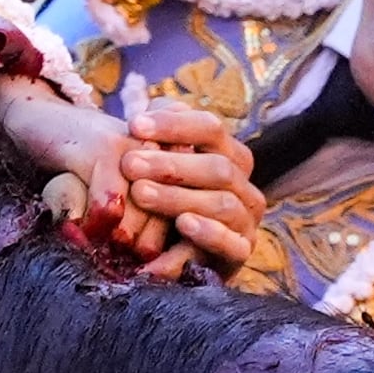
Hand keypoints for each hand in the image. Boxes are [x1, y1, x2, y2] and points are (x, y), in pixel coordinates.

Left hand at [118, 102, 263, 279]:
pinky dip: (208, 233)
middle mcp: (243, 185)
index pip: (211, 128)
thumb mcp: (155, 170)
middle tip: (129, 163)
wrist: (171, 257)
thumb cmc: (161, 201)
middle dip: (171, 164)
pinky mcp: (240, 254)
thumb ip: (153, 140)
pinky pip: (231, 244)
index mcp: (229, 156)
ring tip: (141, 193)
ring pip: (222, 203)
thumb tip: (138, 115)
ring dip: (178, 198)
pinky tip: (183, 224)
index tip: (134, 125)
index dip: (174, 124)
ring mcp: (244, 220)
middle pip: (217, 167)